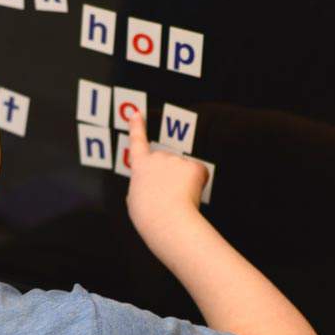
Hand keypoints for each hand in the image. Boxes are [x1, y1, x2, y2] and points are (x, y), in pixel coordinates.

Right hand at [125, 109, 208, 240]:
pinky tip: (189, 195)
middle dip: (171, 176)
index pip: (137, 142)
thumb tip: (151, 187)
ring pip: (184, 170)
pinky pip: (199, 174)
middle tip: (167, 197)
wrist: (166, 220)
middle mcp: (157, 158)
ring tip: (176, 199)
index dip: (137, 127)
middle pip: (168, 163)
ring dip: (183, 182)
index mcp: (140, 167)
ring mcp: (176, 160)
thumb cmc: (148, 216)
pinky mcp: (193, 166)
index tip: (137, 114)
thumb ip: (142, 186)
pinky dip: (197, 185)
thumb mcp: (134, 200)